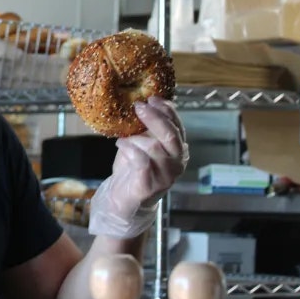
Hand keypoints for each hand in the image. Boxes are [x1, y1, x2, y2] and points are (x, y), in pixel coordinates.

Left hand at [88, 96, 188, 238]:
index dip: (168, 111)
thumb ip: (148, 128)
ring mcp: (165, 177)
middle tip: (139, 106)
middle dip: (155, 118)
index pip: (179, 127)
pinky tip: (120, 144)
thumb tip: (146, 103)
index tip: (153, 98)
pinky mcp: (148, 186)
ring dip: (136, 137)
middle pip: (171, 136)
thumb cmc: (132, 169)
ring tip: (124, 136)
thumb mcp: (142, 143)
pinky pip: (141, 161)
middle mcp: (176, 165)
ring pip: (155, 147)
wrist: (121, 200)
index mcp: (178, 152)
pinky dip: (130, 149)